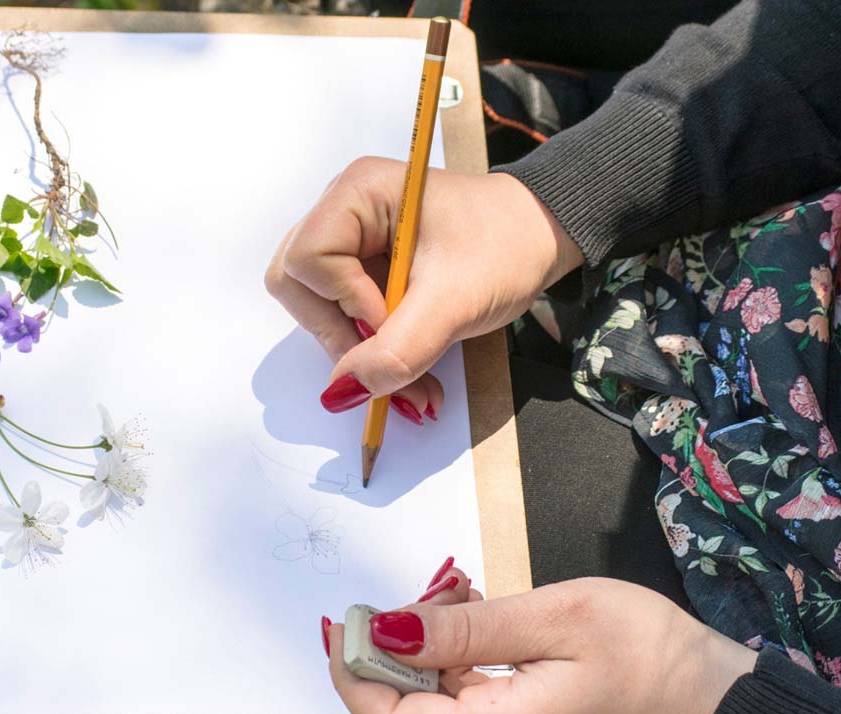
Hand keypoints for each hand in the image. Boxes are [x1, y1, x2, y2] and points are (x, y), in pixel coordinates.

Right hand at [266, 158, 582, 418]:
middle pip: (298, 287)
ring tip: (413, 385)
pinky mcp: (364, 271)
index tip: (390, 318)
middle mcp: (344, 211)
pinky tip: (412, 375)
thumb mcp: (455, 303)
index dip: (343, 300)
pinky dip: (374, 354)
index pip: (307, 259)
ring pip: (318, 310)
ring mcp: (352, 242)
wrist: (542, 240)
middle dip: (342, 337)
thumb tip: (341, 393)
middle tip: (390, 366)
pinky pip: (345, 319)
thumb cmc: (506, 247)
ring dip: (359, 355)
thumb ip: (397, 350)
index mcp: (358, 192)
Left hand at [324, 568, 757, 713]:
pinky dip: (455, 659)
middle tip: (428, 587)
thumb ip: (466, 627)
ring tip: (461, 590)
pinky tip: (479, 616)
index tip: (347, 620)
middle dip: (394, 650)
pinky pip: (465, 703)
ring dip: (427, 649)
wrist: (717, 701)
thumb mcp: (557, 617)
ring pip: (434, 706)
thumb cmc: (650, 653)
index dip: (354, 674)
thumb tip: (389, 629)